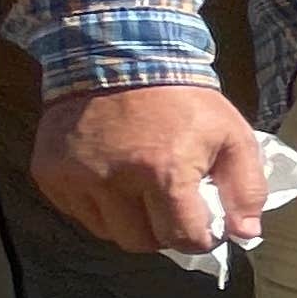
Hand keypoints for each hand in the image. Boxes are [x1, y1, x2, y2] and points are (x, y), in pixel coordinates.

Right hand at [31, 83, 269, 255]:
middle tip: (174, 207)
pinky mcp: (49, 173)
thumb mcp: (232, 135)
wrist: (118, 55)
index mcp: (164, 172)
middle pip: (142, 242)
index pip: (183, 238)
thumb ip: (246, 189)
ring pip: (108, 232)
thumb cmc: (183, 99)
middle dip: (164, 232)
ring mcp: (76, 178)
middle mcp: (114, 181)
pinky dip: (98, 205)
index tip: (206, 223)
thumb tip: (246, 234)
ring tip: (142, 189)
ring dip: (130, 221)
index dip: (201, 236)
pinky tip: (112, 176)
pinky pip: (77, 212)